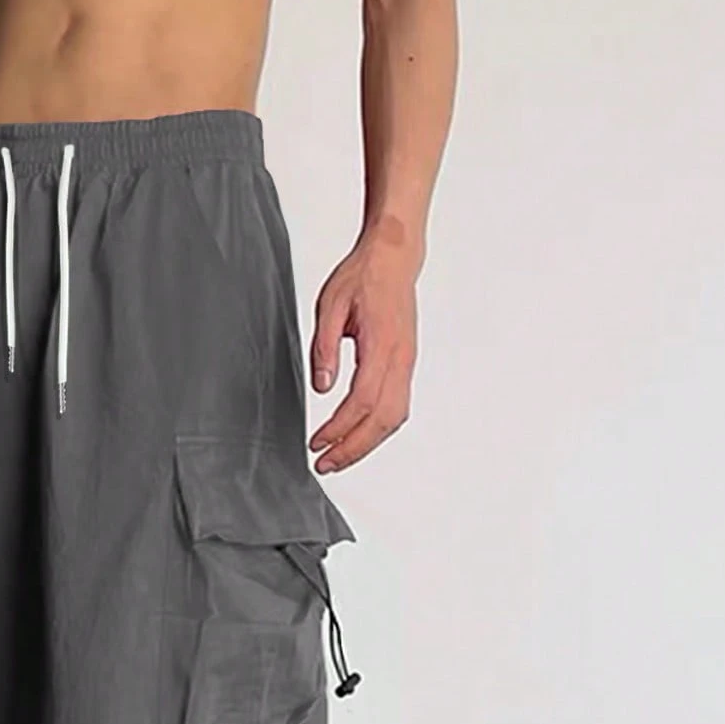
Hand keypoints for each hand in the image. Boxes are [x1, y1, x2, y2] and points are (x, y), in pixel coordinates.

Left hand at [308, 231, 419, 473]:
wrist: (394, 259)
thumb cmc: (363, 277)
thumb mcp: (329, 305)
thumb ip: (324, 348)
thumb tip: (322, 387)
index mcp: (382, 344)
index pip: (362, 400)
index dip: (339, 428)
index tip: (317, 443)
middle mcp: (400, 358)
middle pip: (383, 419)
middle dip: (353, 448)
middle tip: (325, 464)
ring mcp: (407, 363)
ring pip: (395, 418)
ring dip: (366, 443)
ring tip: (338, 457)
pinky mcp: (406, 365)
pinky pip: (398, 407)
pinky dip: (378, 429)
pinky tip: (357, 436)